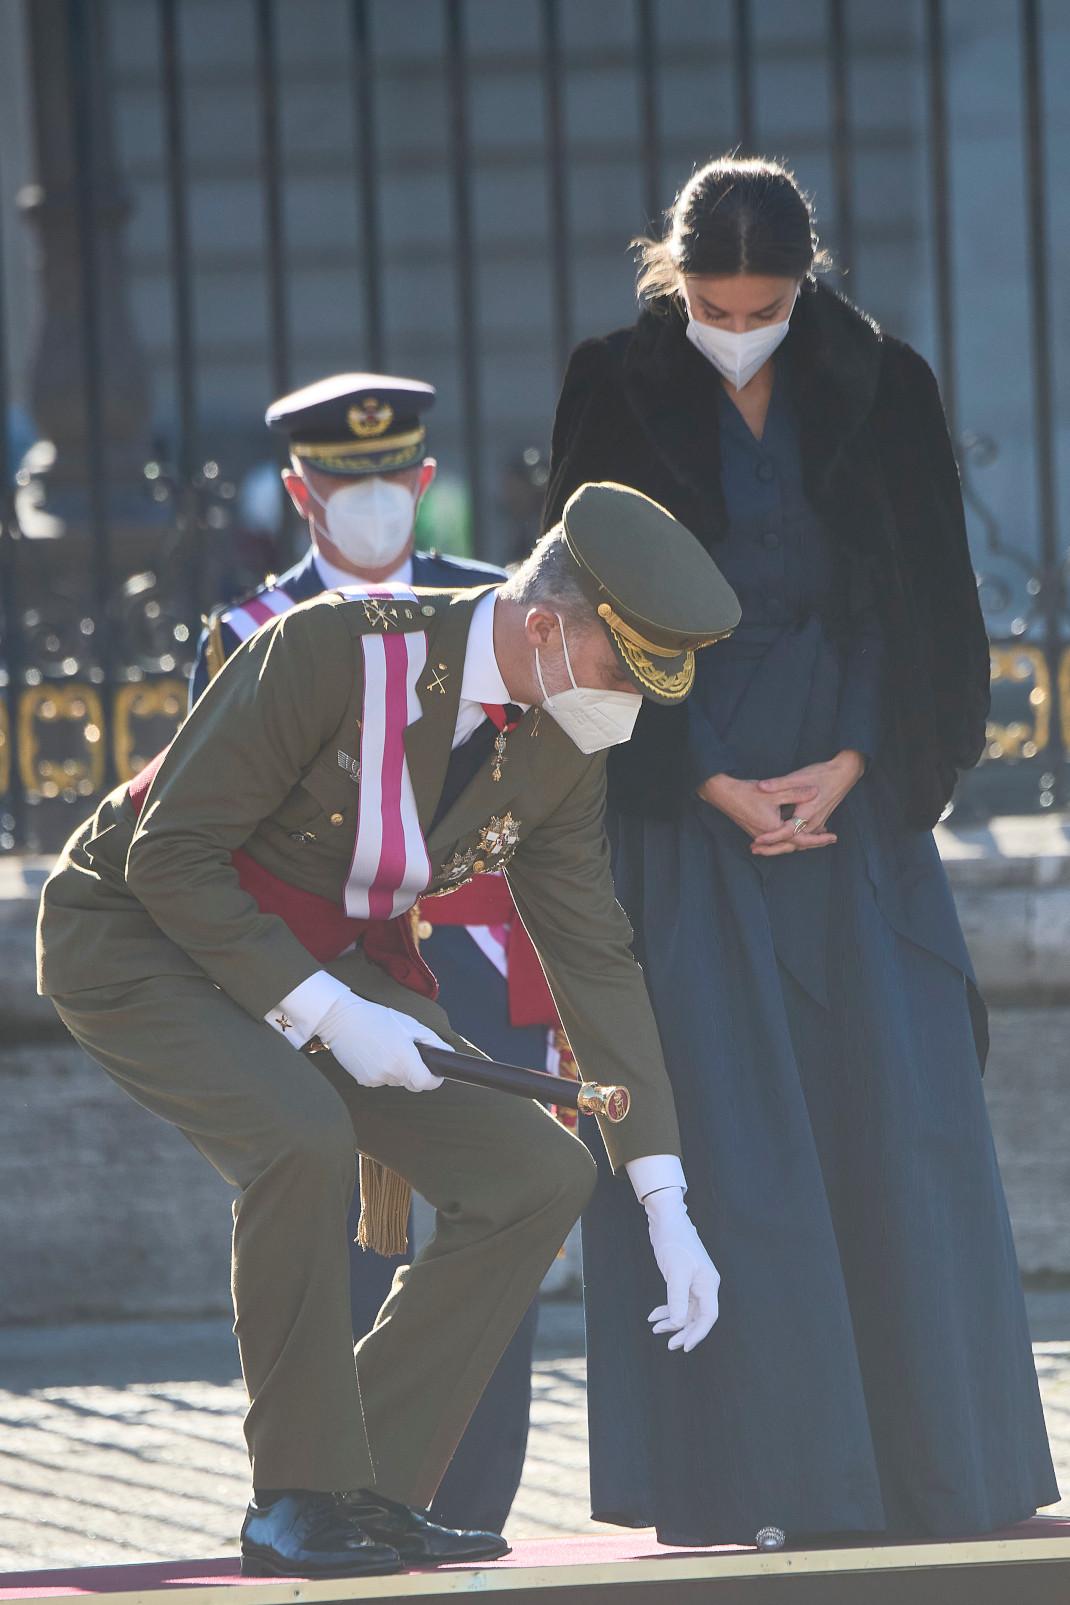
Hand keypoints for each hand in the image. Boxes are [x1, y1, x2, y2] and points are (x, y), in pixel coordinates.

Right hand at [316, 992, 449, 1091]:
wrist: (341, 1020)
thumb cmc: (376, 1018)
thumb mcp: (409, 1024)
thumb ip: (432, 1040)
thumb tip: (446, 1053)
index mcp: (403, 1059)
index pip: (426, 1084)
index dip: (434, 1079)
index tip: (434, 1072)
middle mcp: (390, 1073)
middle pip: (412, 1083)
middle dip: (416, 1072)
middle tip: (408, 1052)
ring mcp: (376, 1079)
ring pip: (397, 1081)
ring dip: (398, 1070)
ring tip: (387, 1048)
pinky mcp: (364, 1081)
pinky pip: (382, 1079)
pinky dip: (383, 1070)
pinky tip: (375, 1053)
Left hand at [643, 1187, 719, 1351]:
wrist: (666, 1220)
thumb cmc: (674, 1242)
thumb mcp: (675, 1272)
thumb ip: (677, 1299)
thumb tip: (678, 1325)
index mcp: (708, 1284)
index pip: (708, 1316)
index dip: (698, 1333)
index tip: (683, 1346)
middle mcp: (704, 1285)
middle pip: (697, 1316)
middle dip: (683, 1331)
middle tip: (669, 1344)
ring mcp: (693, 1283)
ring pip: (685, 1311)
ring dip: (671, 1321)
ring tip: (655, 1329)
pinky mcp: (682, 1279)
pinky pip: (677, 1302)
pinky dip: (667, 1310)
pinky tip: (653, 1316)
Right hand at [698, 772, 825, 850]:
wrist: (723, 794)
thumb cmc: (748, 792)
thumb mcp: (775, 791)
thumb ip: (796, 792)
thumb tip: (815, 791)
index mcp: (775, 829)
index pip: (802, 839)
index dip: (819, 838)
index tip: (834, 837)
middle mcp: (768, 837)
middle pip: (795, 845)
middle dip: (813, 842)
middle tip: (831, 838)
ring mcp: (761, 836)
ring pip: (787, 843)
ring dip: (802, 839)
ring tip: (819, 834)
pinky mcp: (757, 831)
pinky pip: (779, 839)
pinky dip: (791, 836)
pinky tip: (798, 826)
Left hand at [751, 750, 864, 856]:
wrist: (844, 773)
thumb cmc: (821, 774)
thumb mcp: (797, 777)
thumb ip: (778, 783)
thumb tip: (761, 786)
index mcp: (807, 813)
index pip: (787, 831)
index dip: (771, 837)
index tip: (757, 840)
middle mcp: (813, 823)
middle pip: (792, 843)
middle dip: (772, 848)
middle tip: (753, 849)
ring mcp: (818, 824)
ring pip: (799, 843)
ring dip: (781, 846)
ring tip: (762, 847)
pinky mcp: (819, 822)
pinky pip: (805, 838)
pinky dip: (793, 842)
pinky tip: (781, 841)